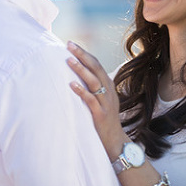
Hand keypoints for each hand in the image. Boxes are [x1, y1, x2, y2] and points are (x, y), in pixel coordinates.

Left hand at [67, 43, 124, 161]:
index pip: (96, 64)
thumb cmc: (105, 120)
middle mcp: (108, 91)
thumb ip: (94, 88)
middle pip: (96, 68)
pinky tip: (72, 84)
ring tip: (69, 60)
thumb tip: (78, 75)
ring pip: (94, 82)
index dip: (85, 54)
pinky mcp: (101, 114)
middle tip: (69, 45)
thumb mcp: (102, 100)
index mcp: (108, 86)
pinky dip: (82, 92)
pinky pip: (91, 100)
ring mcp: (105, 103)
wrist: (116, 141)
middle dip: (82, 55)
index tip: (72, 44)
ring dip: (81, 70)